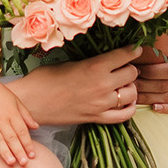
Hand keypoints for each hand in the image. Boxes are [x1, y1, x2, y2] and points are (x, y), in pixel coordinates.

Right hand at [0, 77, 39, 166]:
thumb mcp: (15, 100)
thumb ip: (25, 115)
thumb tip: (36, 127)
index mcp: (12, 113)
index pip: (22, 131)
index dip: (28, 144)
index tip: (33, 155)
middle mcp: (0, 119)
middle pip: (11, 137)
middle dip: (18, 151)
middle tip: (24, 163)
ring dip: (5, 152)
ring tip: (11, 163)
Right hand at [11, 46, 141, 126]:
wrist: (32, 103)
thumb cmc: (45, 79)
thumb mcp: (70, 62)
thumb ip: (92, 61)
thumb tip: (108, 58)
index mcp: (94, 67)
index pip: (126, 55)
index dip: (133, 50)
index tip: (134, 48)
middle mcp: (102, 85)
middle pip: (132, 74)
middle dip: (130, 68)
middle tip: (123, 67)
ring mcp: (101, 104)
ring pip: (132, 94)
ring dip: (130, 87)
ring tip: (122, 84)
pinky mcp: (97, 118)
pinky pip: (125, 115)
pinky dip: (129, 107)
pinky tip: (125, 101)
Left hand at [134, 40, 167, 113]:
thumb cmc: (159, 59)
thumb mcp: (162, 48)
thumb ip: (164, 45)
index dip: (151, 71)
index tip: (136, 71)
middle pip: (166, 84)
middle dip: (146, 85)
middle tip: (131, 86)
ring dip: (150, 97)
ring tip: (135, 97)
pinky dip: (166, 109)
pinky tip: (154, 107)